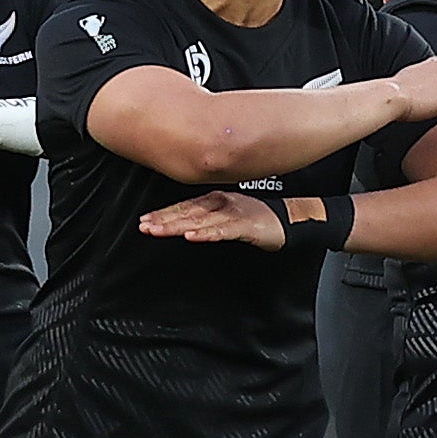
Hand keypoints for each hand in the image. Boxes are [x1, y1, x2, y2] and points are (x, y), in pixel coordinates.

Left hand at [137, 190, 284, 248]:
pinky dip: (207, 233)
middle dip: (164, 220)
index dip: (163, 213)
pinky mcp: (247, 227)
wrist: (291, 223)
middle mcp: (222, 204)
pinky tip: (192, 236)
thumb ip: (207, 219)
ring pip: (201, 220)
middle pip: (188, 212)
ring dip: (178, 226)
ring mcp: (234, 214)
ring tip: (158, 231)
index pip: (184, 207)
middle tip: (144, 226)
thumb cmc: (259, 221)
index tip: (144, 220)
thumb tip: (184, 226)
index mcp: (216, 201)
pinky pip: (224, 230)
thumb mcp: (228, 216)